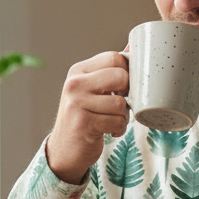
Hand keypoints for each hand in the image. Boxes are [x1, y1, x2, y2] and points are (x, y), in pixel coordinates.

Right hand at [45, 51, 129, 184]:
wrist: (64, 150)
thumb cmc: (84, 119)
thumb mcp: (92, 92)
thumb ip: (109, 73)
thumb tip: (133, 47)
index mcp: (79, 71)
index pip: (114, 57)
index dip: (127, 73)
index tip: (123, 89)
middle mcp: (76, 83)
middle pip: (120, 76)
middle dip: (128, 95)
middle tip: (120, 106)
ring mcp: (78, 103)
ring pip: (121, 103)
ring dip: (123, 117)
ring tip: (113, 121)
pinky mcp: (84, 123)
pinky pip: (117, 121)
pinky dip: (119, 129)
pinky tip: (109, 131)